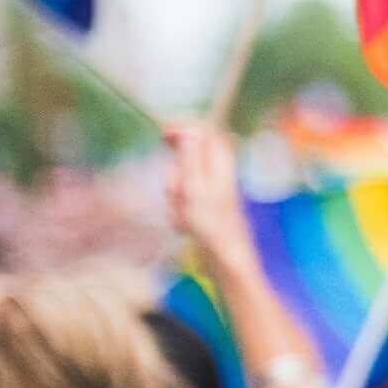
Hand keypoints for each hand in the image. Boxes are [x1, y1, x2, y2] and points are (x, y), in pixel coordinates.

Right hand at [165, 123, 256, 273]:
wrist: (224, 259)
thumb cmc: (212, 226)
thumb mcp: (195, 189)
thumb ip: (191, 159)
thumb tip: (190, 131)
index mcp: (221, 164)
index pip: (204, 130)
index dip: (183, 127)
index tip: (163, 134)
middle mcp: (218, 174)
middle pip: (186, 157)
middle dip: (175, 174)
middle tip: (178, 193)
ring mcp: (210, 190)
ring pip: (180, 180)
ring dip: (175, 197)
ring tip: (185, 216)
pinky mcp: (203, 206)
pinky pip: (181, 200)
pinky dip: (178, 211)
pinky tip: (184, 227)